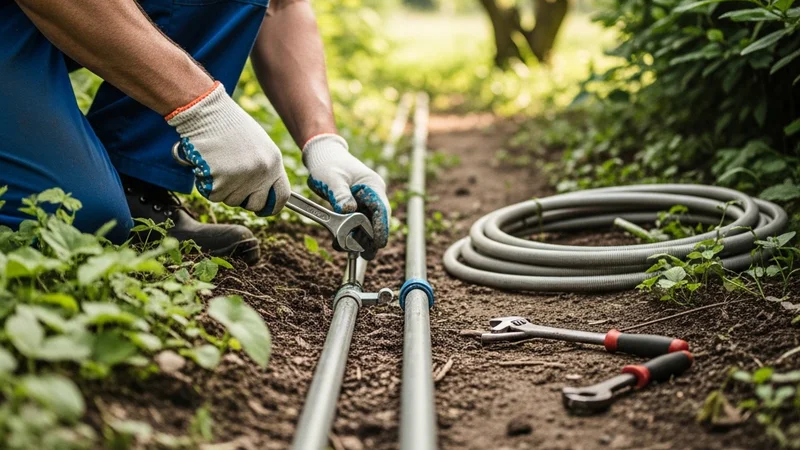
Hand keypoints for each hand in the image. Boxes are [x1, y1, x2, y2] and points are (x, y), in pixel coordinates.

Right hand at [167, 82, 289, 214]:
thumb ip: (264, 167)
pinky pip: (213, 195)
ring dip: (222, 188)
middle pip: (255, 204)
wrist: (206, 113)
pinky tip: (208, 165)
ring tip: (218, 164)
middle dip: (243, 199)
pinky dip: (207, 185)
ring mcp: (241, 178)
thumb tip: (265, 192)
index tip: (263, 208)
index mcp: (274, 162)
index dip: (271, 206)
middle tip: (231, 182)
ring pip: (231, 200)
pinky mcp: (220, 181)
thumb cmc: (229, 126)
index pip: (282, 197)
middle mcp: (261, 173)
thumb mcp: (259, 145)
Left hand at [303, 134, 390, 256]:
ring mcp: (365, 200)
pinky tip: (341, 242)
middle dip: (371, 238)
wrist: (322, 155)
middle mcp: (372, 194)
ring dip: (360, 238)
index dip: (381, 228)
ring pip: (367, 224)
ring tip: (349, 250)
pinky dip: (350, 233)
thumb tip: (348, 211)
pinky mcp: (356, 205)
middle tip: (365, 255)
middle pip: (377, 221)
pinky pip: (357, 222)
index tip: (379, 244)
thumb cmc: (327, 164)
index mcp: (372, 186)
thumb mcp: (332, 179)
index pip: (381, 210)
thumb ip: (340, 195)